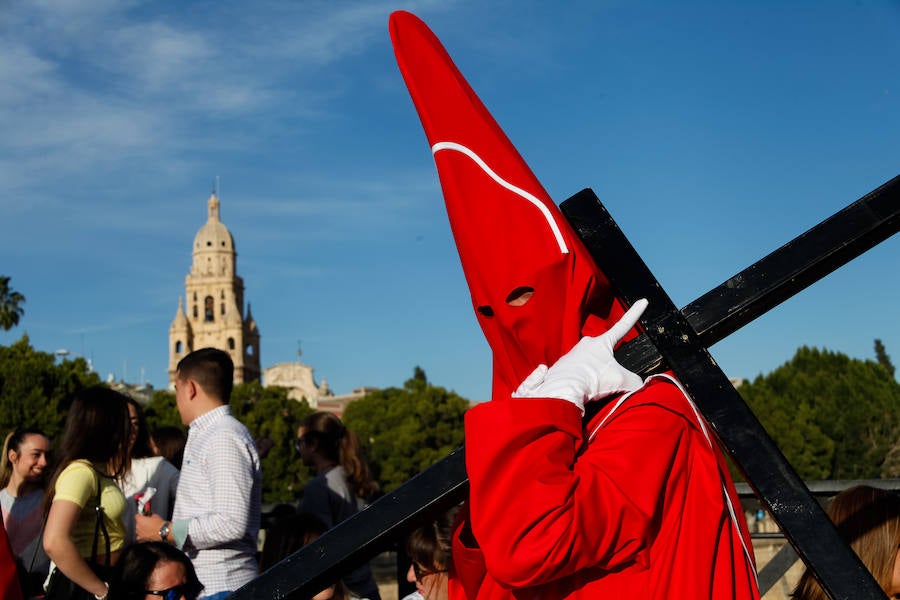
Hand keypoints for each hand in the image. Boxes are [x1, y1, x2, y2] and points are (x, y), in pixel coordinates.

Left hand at [134, 513, 166, 542]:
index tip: (143, 515)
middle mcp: (138, 526)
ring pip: (137, 529)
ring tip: (147, 528)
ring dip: (141, 528)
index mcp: (140, 519)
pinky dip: (141, 535)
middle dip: (141, 522)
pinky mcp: (142, 538)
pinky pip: (138, 537)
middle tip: (147, 521)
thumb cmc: (159, 524)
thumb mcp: (155, 515)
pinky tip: (145, 534)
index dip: (140, 515)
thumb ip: (150, 515)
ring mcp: (139, 533)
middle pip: (137, 523)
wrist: (162, 531)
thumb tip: (150, 515)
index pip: (137, 516)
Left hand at [512, 299, 647, 412]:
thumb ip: (636, 381)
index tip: (642, 301)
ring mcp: (573, 354)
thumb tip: (639, 385)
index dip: (635, 314)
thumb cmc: (593, 379)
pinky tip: (581, 391)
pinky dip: (582, 382)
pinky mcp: (563, 367)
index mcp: (602, 342)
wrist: (564, 389)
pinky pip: (578, 374)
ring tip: (592, 389)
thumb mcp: (622, 381)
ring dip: (594, 376)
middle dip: (609, 366)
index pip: (624, 325)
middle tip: (608, 381)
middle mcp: (586, 344)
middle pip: (605, 353)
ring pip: (591, 365)